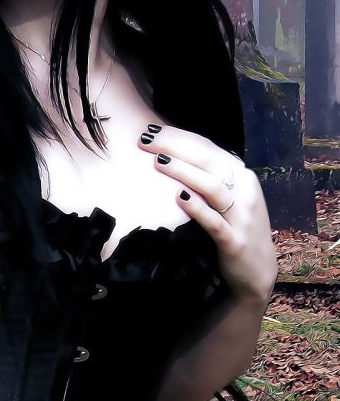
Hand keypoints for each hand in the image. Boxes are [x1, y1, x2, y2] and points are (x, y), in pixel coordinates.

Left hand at [138, 124, 277, 304]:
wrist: (256, 270)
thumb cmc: (233, 226)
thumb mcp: (227, 196)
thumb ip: (208, 175)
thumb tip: (171, 151)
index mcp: (241, 176)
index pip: (208, 148)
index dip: (179, 137)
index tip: (150, 130)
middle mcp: (244, 191)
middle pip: (208, 161)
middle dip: (175, 147)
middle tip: (145, 139)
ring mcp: (241, 217)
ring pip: (212, 187)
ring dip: (184, 172)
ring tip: (158, 161)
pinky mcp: (234, 241)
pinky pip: (215, 222)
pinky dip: (197, 208)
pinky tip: (179, 197)